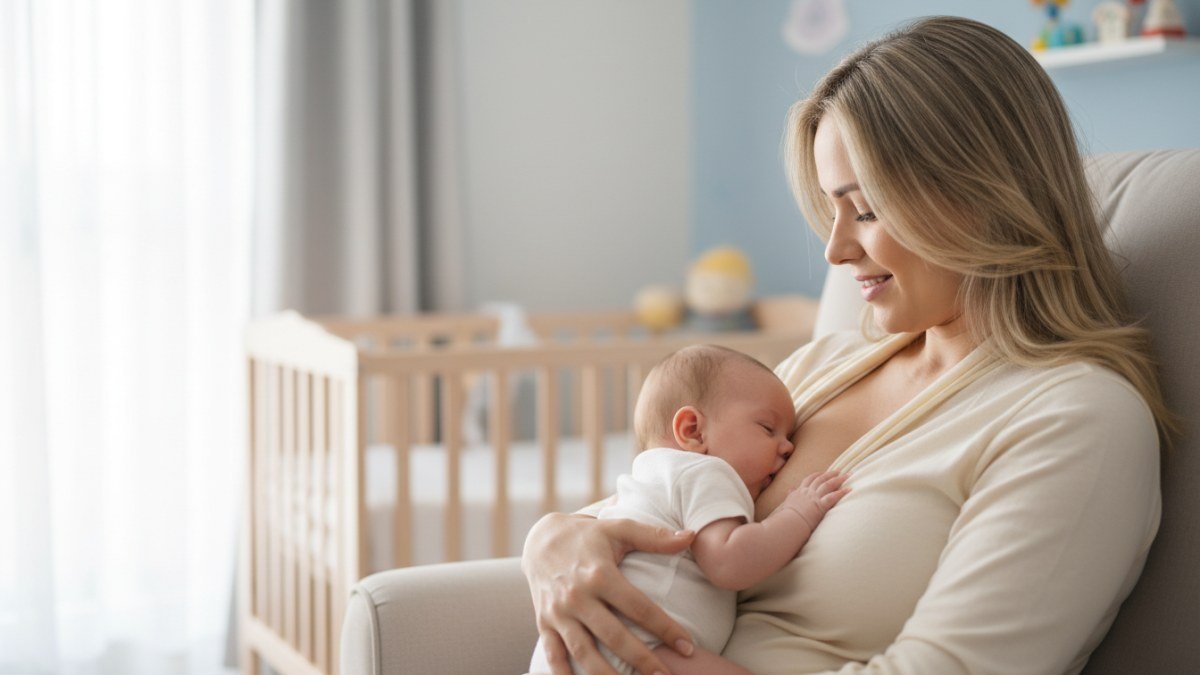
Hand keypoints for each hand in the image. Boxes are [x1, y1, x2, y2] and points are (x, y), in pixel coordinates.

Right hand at [521, 512, 696, 674]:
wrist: (540, 538)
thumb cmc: (587, 535)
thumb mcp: (619, 528)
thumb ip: (654, 536)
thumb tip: (691, 536)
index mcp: (599, 573)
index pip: (639, 607)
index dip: (665, 628)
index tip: (688, 647)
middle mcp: (577, 596)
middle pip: (613, 635)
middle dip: (642, 660)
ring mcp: (559, 613)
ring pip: (583, 652)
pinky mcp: (544, 623)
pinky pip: (553, 655)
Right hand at [780, 470, 850, 531]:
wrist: (790, 522)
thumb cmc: (788, 515)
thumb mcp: (788, 502)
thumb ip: (791, 494)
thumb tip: (790, 488)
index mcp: (800, 491)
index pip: (810, 479)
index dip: (817, 475)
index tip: (823, 472)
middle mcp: (808, 492)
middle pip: (821, 479)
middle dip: (831, 474)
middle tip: (839, 470)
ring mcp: (814, 497)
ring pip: (828, 484)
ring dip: (839, 479)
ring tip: (848, 475)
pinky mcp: (820, 505)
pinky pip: (833, 497)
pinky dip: (841, 492)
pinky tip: (849, 489)